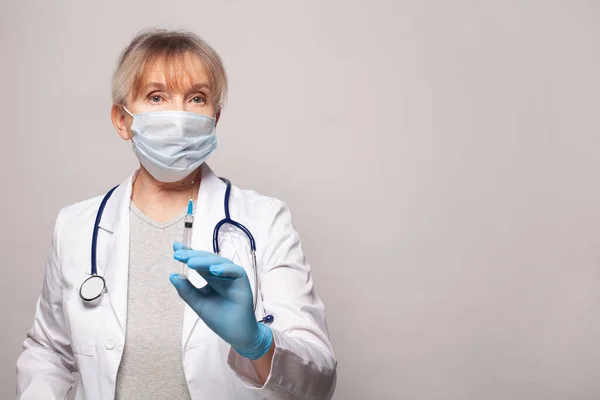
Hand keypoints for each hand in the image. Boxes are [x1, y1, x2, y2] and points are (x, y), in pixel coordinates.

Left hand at [169, 242, 271, 359]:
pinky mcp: (243, 281)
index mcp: (210, 277)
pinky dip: (225, 269)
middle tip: (178, 255)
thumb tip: (172, 275)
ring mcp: (232, 276)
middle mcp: (221, 273)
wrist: (236, 334)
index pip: (198, 261)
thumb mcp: (198, 303)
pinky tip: (213, 271)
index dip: (188, 253)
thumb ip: (186, 290)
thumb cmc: (219, 318)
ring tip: (191, 263)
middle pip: (207, 260)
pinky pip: (235, 271)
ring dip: (205, 261)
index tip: (175, 248)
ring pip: (219, 262)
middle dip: (193, 256)